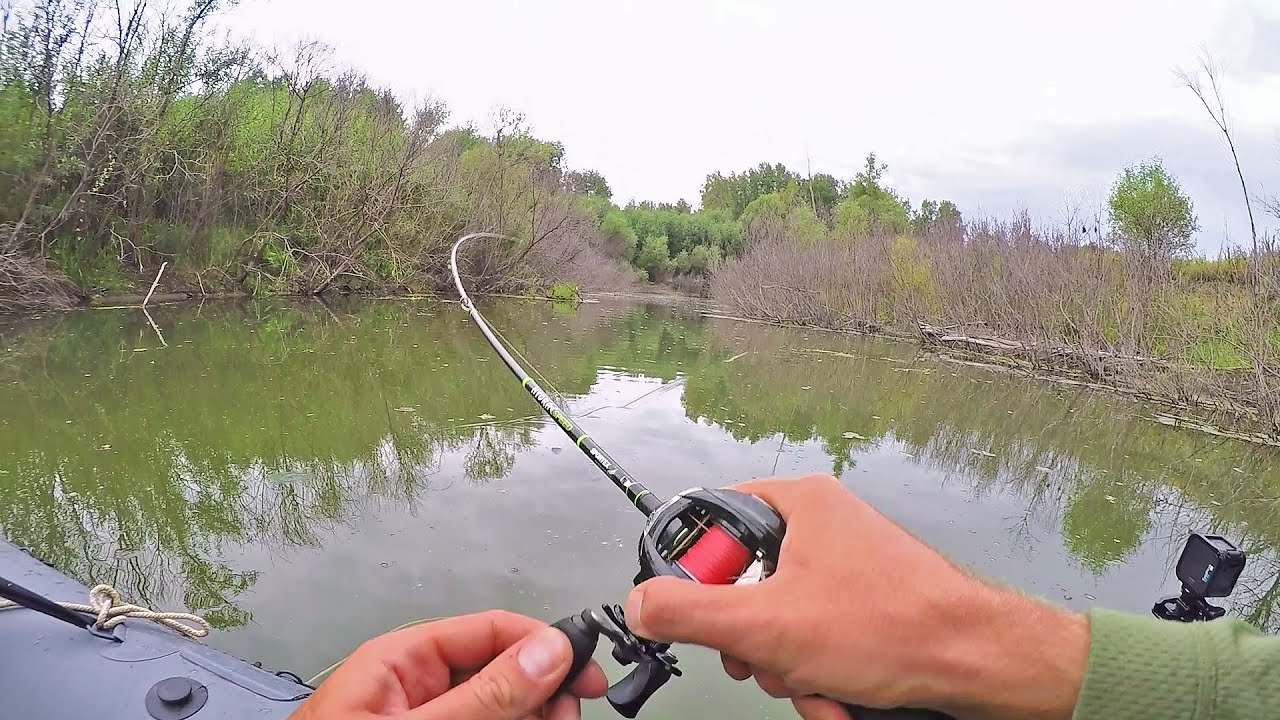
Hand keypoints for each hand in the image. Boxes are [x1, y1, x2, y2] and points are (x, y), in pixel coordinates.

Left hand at [290, 610, 607, 719]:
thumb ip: (483, 695)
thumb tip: (547, 651)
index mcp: (399, 662)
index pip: (489, 630)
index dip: (545, 645)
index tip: (586, 676)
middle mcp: (413, 688)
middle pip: (500, 670)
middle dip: (542, 692)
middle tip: (567, 717)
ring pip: (498, 708)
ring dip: (532, 716)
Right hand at [623, 474, 1090, 719]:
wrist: (977, 662)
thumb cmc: (892, 627)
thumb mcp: (767, 624)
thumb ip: (690, 613)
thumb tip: (642, 603)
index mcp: (799, 503)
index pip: (713, 517)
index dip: (696, 570)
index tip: (697, 611)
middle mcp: (823, 525)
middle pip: (743, 577)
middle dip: (747, 636)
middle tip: (757, 660)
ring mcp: (846, 565)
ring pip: (778, 615)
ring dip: (782, 663)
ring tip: (808, 684)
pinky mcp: (864, 603)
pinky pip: (814, 635)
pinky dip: (815, 671)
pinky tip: (832, 694)